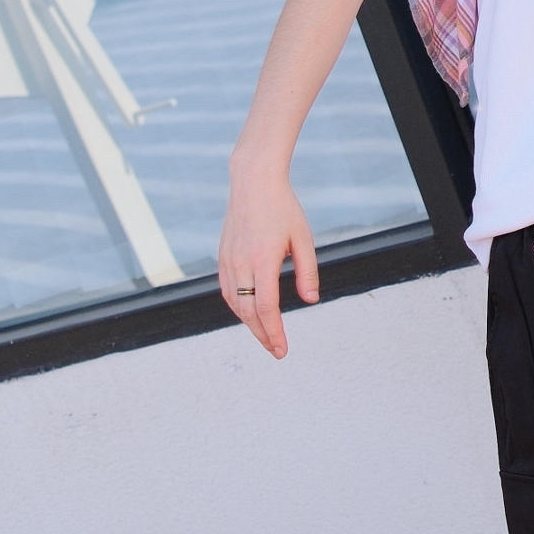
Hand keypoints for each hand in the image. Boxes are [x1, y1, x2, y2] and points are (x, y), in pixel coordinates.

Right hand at [218, 164, 318, 358]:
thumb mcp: (303, 238)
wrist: (253, 183)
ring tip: (266, 335)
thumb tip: (310, 301)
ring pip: (235, 304)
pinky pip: (228, 291)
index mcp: (263, 259)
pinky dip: (238, 307)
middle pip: (248, 312)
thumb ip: (307, 271)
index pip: (266, 307)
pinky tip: (250, 314)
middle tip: (277, 351)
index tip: (282, 349)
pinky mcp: (223, 257)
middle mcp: (242, 263)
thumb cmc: (284, 209)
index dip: (274, 332)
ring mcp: (229, 260)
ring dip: (249, 324)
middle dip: (263, 335)